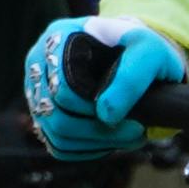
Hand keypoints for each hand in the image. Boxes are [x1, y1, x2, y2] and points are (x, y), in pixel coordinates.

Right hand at [24, 15, 186, 162]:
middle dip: (99, 131)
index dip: (92, 106)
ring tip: (129, 135)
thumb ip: (131, 78)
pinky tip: (112, 138)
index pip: (62, 87)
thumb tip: (106, 115)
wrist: (138, 55)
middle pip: (55, 115)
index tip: (127, 112)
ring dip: (96, 143)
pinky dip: (88, 149)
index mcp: (57, 38)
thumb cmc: (143, 48)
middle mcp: (39, 63)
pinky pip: (58, 146)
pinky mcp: (46, 114)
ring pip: (56, 135)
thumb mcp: (150, 51)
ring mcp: (38, 90)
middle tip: (136, 130)